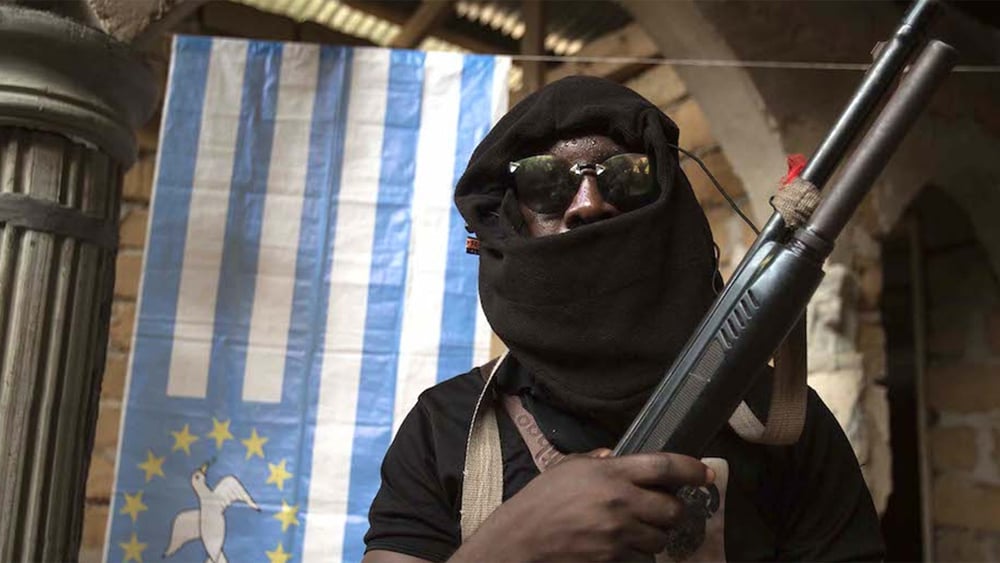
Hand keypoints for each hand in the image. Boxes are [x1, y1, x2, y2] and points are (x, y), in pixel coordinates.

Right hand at [451, 449, 713, 561]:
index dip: (691, 469)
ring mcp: (619, 534)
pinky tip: (622, 546)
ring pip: (661, 539)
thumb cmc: (540, 501)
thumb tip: (614, 457)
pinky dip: (638, 554)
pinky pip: (643, 558)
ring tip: (638, 530)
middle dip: (673, 511)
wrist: (521, 541)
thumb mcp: (566, 468)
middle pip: (672, 509)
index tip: (704, 473)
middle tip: (663, 509)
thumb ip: (595, 460)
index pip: (664, 466)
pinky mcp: (614, 559)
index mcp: (610, 473)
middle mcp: (620, 502)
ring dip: (656, 535)